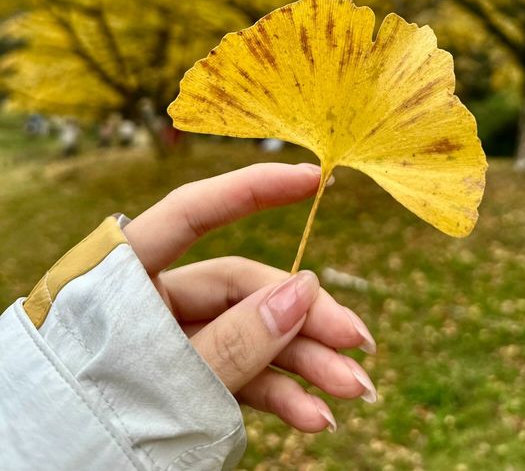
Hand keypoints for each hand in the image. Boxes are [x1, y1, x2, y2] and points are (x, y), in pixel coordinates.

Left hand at [123, 162, 376, 432]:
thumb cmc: (89, 422)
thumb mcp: (166, 379)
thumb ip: (234, 341)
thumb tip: (303, 292)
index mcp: (128, 276)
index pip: (195, 212)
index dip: (254, 189)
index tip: (312, 178)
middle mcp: (155, 300)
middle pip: (243, 289)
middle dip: (305, 317)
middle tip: (359, 341)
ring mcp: (174, 342)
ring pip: (252, 334)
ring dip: (305, 362)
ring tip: (354, 391)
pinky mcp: (187, 381)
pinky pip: (241, 376)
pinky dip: (278, 394)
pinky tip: (314, 417)